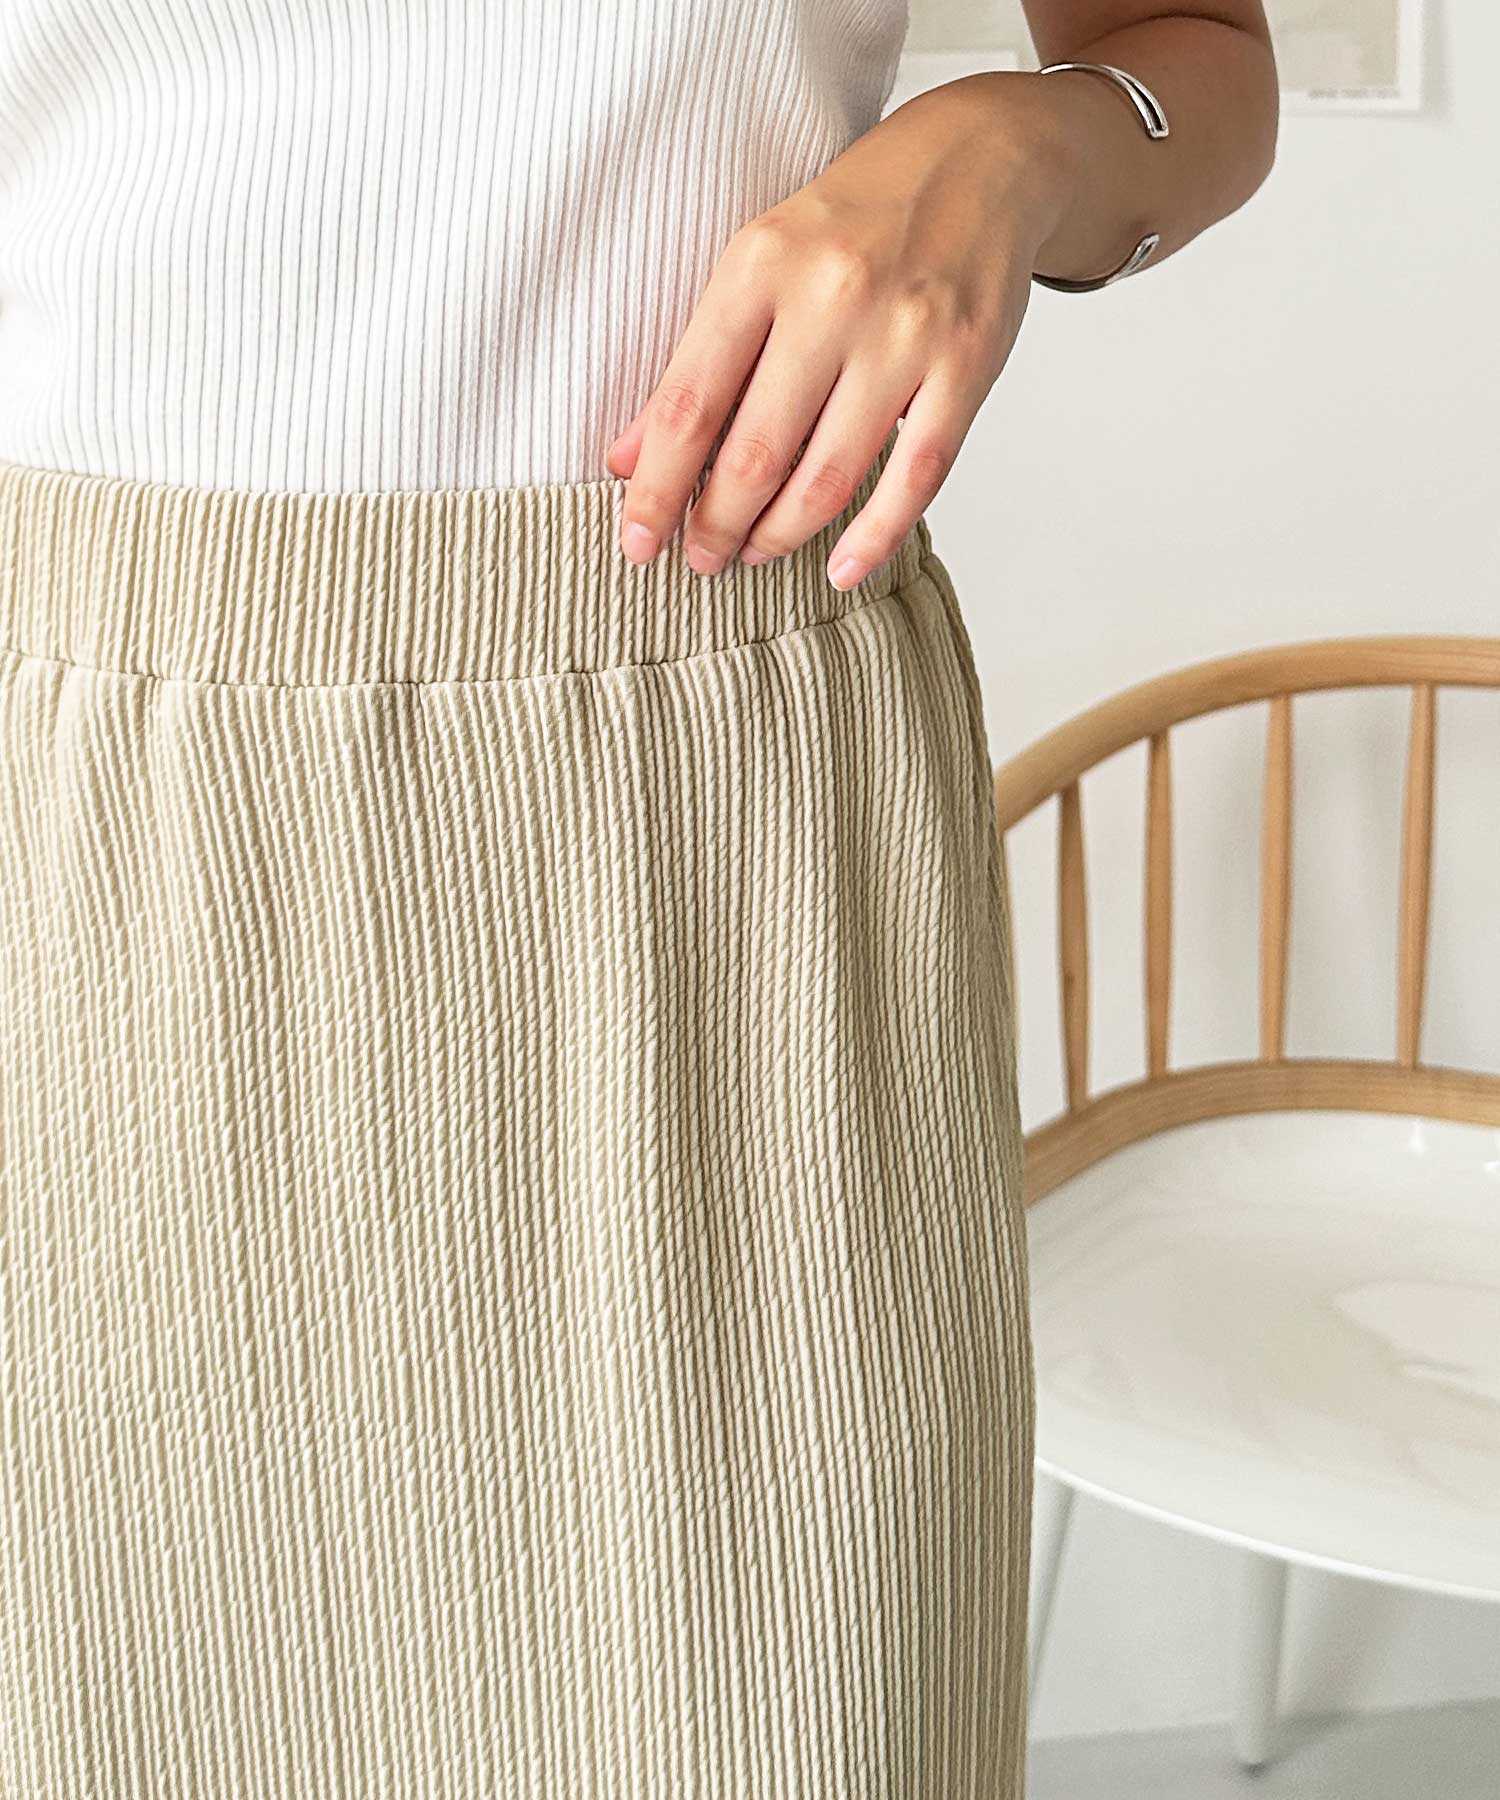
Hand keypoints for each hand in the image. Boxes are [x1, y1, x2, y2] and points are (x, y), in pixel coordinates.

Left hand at [604, 74, 1075, 589]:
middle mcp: (831, 297)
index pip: (688, 403)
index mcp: (761, 265)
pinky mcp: (965, 368)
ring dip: (780, 535)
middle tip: (701, 560)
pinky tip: (840, 568)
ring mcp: (904, 335)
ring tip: (754, 554)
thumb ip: (697, 362)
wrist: (978, 159)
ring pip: (827, 476)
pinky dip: (873, 537)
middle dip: (716, 525)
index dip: (656, 489)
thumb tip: (629, 459)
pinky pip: (914, 478)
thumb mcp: (758, 265)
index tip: (637, 543)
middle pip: (754, 453)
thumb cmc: (854, 221)